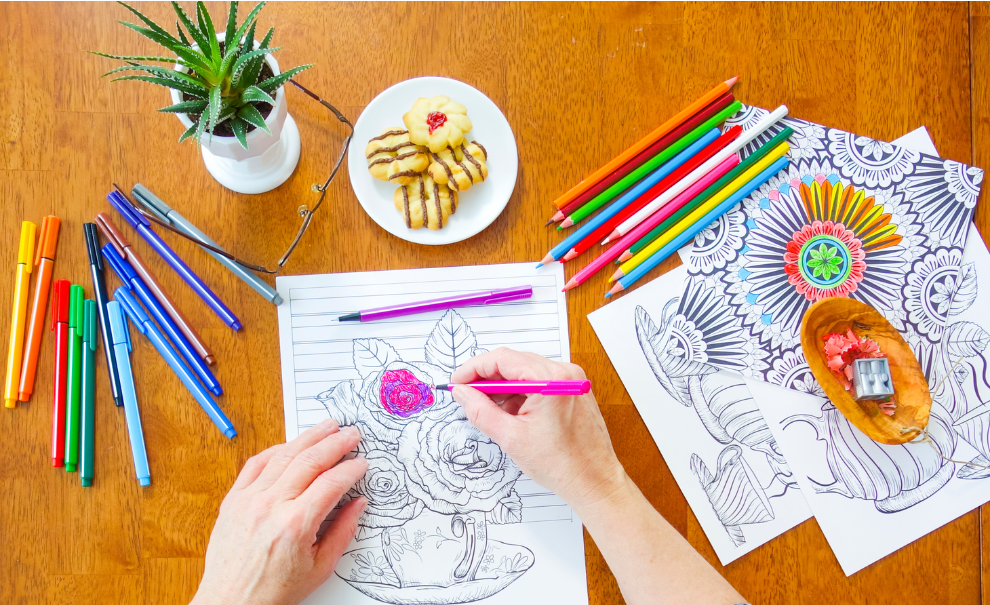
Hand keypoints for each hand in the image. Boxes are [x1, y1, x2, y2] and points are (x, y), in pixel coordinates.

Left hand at [191, 420, 368, 604]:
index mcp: (295, 525)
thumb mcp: (320, 568)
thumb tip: (358, 503)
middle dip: (335, 443)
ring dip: (308, 437)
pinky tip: (292, 444)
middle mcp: (271, 506)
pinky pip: (256, 464)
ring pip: (283, 455)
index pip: (331, 483)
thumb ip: (343, 532)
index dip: (351, 469)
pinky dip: (276, 449)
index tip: (362, 463)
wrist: (232, 603)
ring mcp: (249, 500)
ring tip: (327, 426)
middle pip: (310, 460)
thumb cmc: (274, 591)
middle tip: (352, 434)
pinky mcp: (234, 499)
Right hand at [450, 347, 626, 512]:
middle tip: (466, 395)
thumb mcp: (511, 438)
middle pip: (514, 362)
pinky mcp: (573, 389)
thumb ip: (480, 410)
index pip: (502, 359)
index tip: (457, 381)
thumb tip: (462, 393)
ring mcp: (571, 380)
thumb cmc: (563, 465)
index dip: (474, 368)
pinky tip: (511, 414)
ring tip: (489, 410)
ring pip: (525, 372)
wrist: (595, 482)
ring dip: (503, 387)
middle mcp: (565, 373)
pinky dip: (520, 393)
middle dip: (487, 378)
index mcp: (551, 380)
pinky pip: (539, 381)